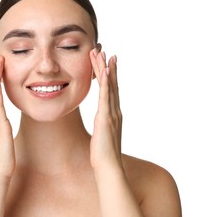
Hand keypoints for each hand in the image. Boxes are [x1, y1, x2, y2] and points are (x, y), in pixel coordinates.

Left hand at [89, 49, 122, 171]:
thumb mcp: (103, 133)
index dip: (108, 74)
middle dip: (106, 66)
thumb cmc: (103, 152)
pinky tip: (105, 71)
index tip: (106, 61)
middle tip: (103, 50)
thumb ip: (104, 123)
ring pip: (108, 86)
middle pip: (110, 84)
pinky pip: (105, 97)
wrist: (108, 166)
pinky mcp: (106, 117)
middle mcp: (114, 110)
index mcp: (113, 113)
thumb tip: (102, 119)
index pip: (110, 89)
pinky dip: (105, 83)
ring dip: (105, 69)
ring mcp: (111, 113)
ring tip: (102, 53)